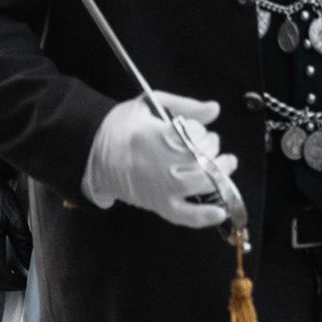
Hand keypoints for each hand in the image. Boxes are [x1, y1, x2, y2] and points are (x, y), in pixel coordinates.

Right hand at [82, 92, 236, 227]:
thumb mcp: (148, 104)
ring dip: (221, 174)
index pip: (194, 136)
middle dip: (214, 149)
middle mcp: (159, 165)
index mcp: (154, 136)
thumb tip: (215, 108)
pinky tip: (220, 210)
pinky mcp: (159, 206)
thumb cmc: (121, 126)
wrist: (95, 153)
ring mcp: (160, 188)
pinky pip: (187, 216)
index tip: (197, 129)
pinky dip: (206, 216)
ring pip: (202, 184)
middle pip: (202, 159)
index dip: (201, 131)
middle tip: (211, 144)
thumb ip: (184, 105)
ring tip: (226, 164)